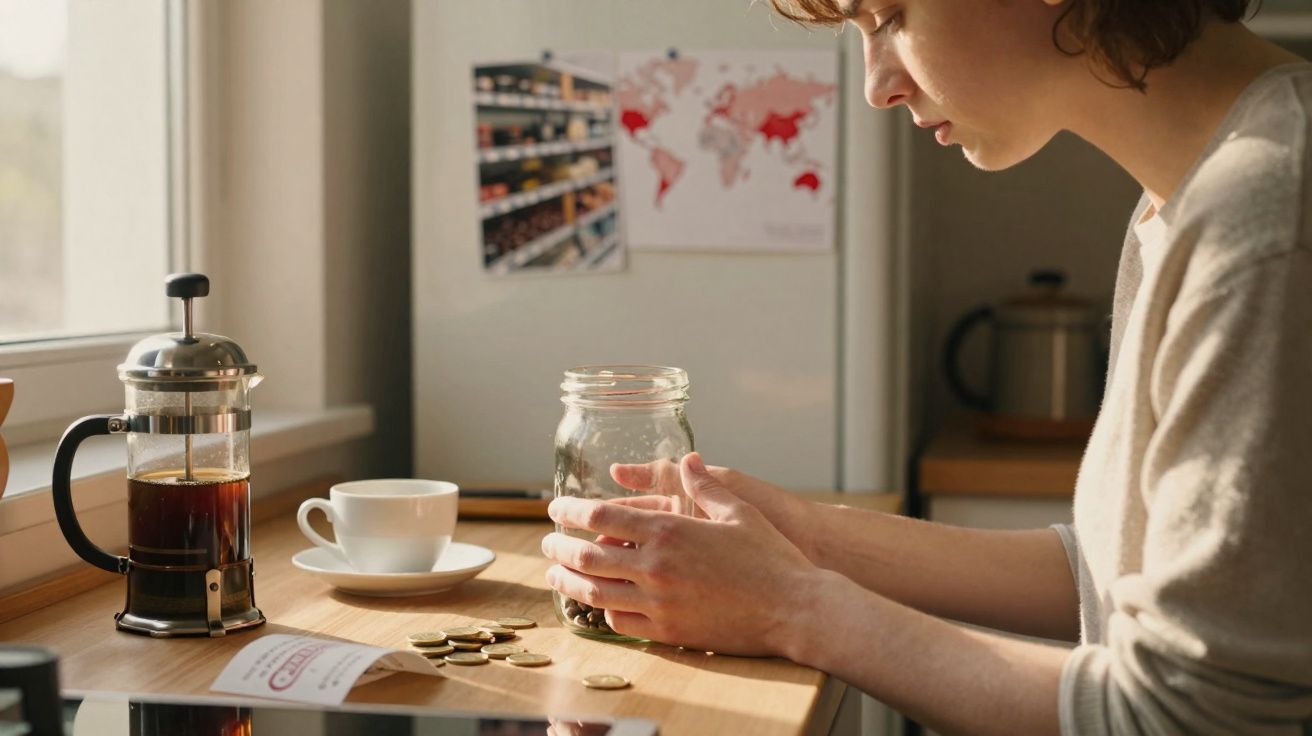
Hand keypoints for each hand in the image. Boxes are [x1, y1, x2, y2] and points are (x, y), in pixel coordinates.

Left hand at [541, 453, 821, 654]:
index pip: (600, 516)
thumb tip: (688, 459)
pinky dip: (602, 610)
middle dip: (558, 548)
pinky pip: (621, 623)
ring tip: (556, 575)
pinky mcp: (669, 632)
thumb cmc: (772, 556)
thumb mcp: (739, 510)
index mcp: (669, 530)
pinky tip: (599, 602)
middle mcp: (656, 567)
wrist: (795, 608)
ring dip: (569, 582)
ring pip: (596, 592)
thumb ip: (705, 485)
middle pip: (586, 556)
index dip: (570, 511)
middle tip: (546, 544)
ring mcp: (660, 603)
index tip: (555, 509)